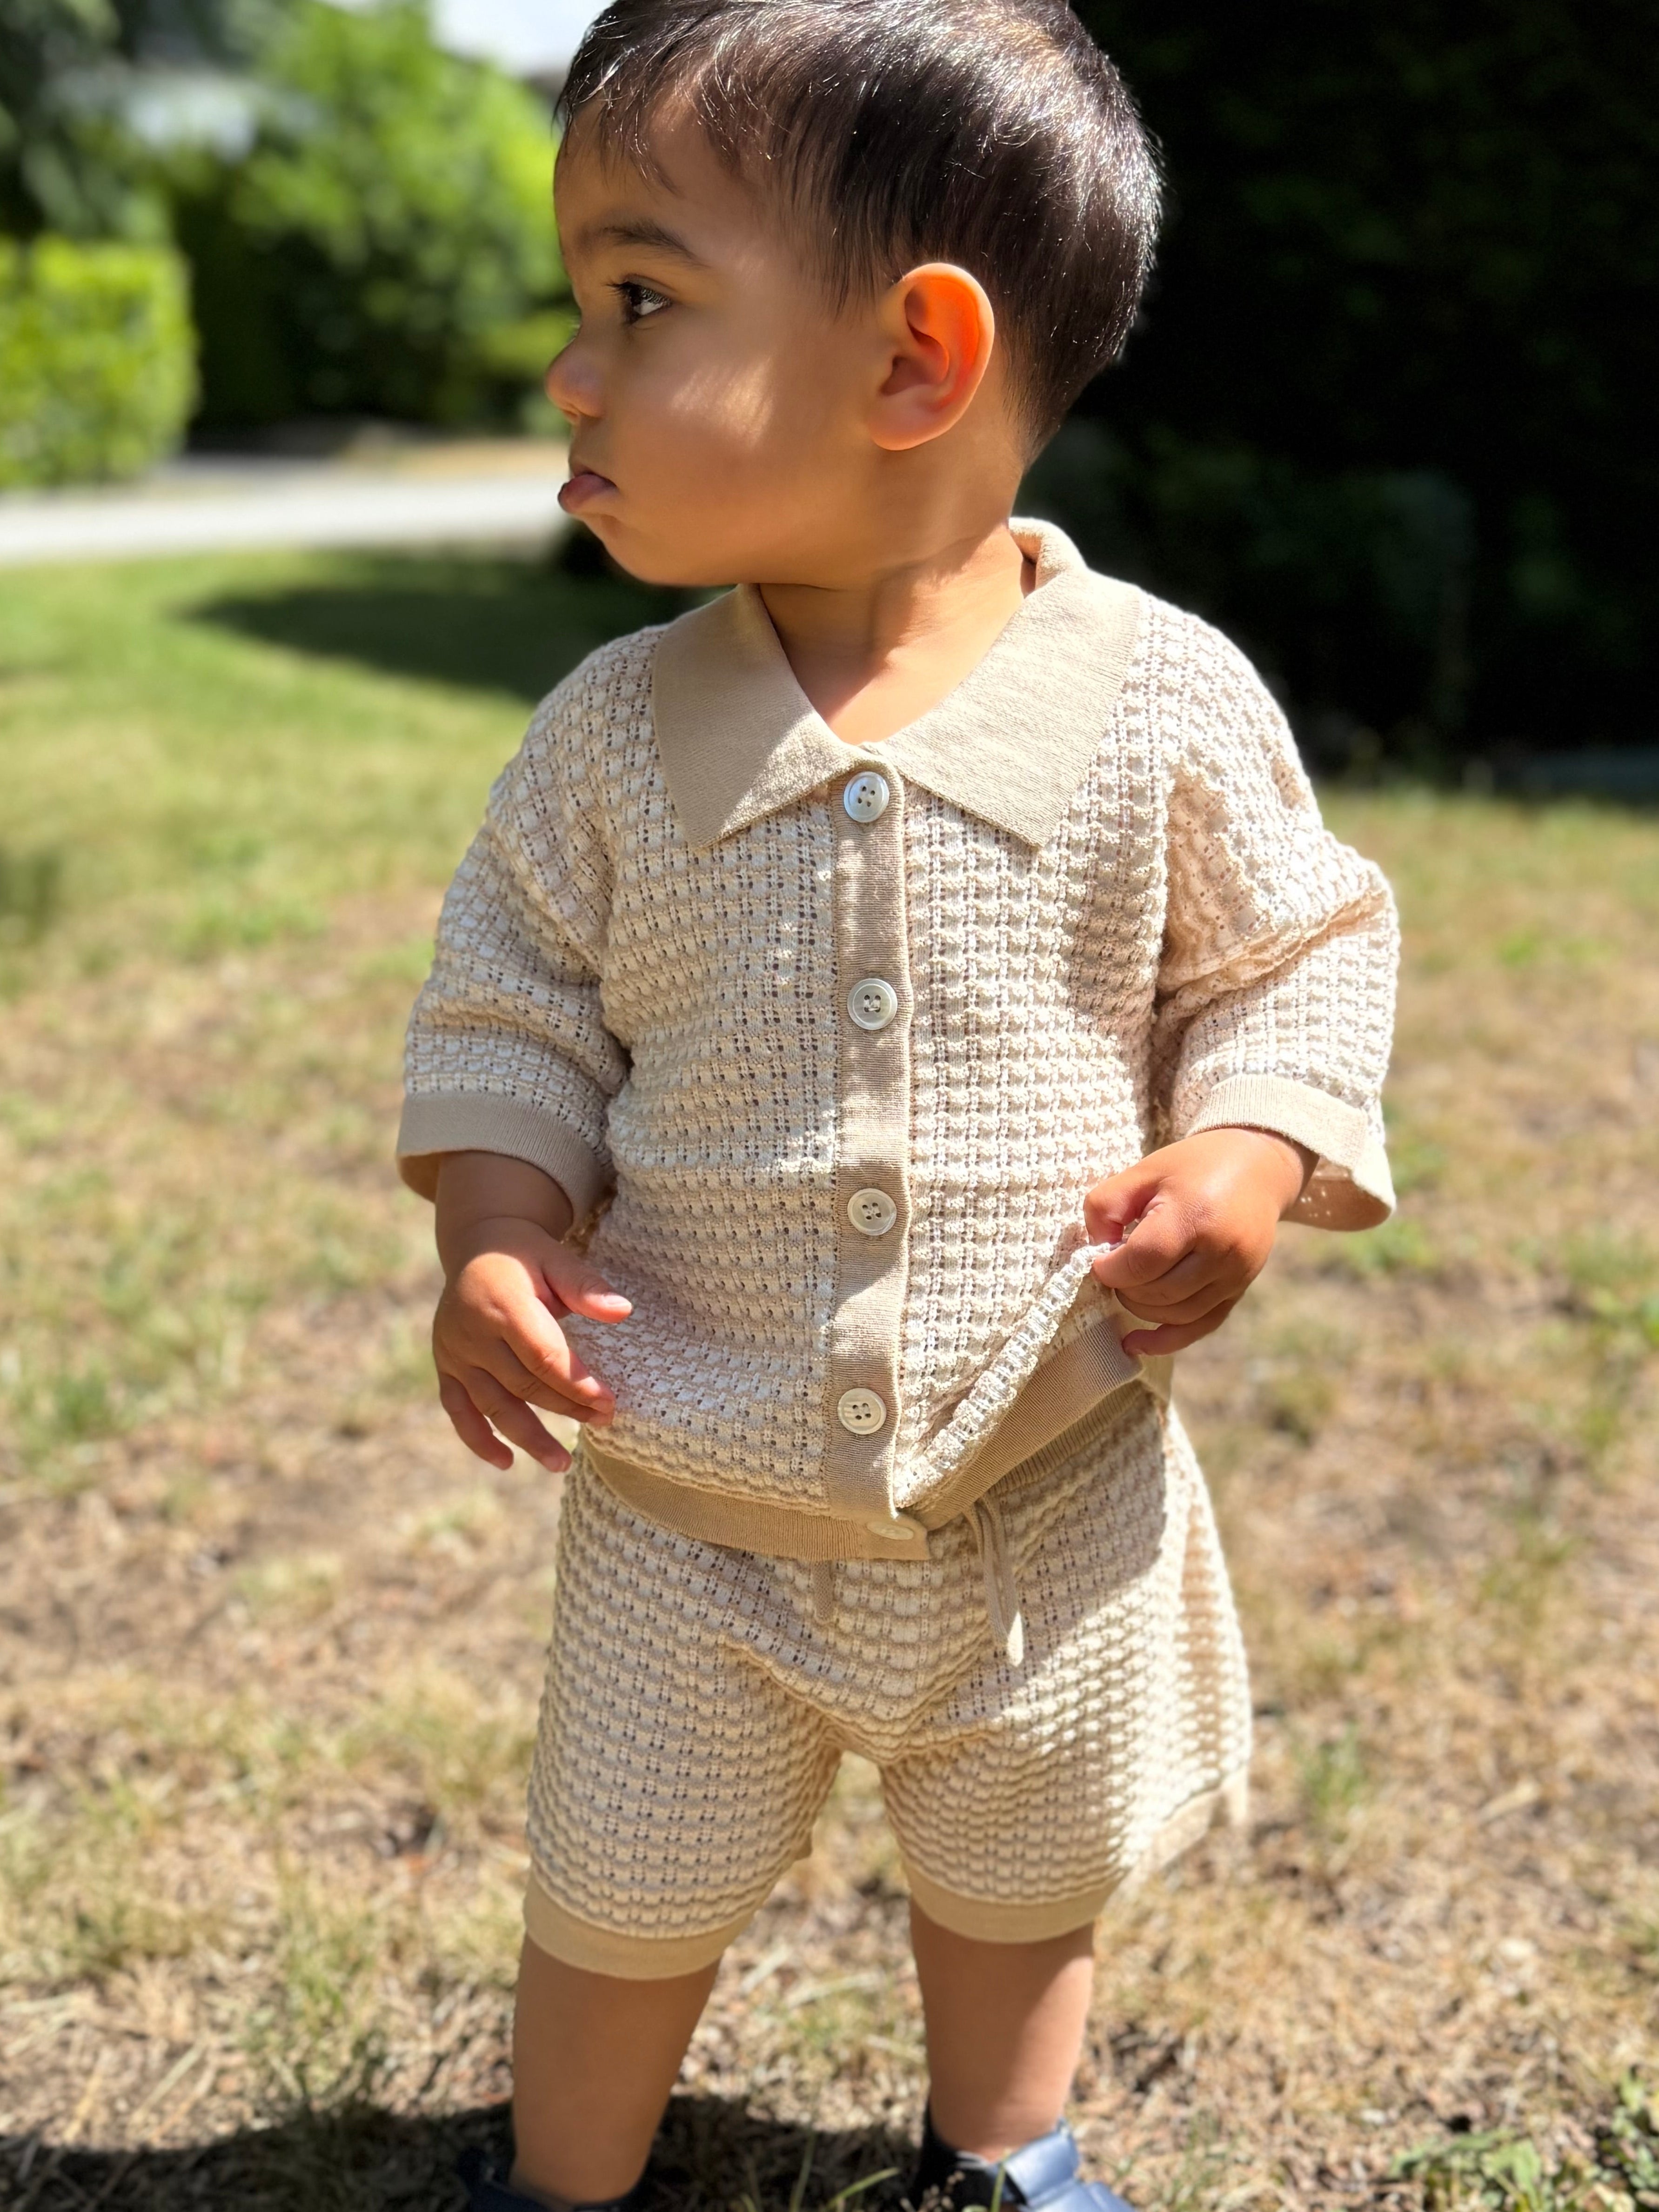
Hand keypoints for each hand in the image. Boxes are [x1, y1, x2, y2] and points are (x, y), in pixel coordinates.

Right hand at [431, 1153, 630, 1473]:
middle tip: (602, 1423)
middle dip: (565, 1408)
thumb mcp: (557, 1259)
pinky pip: (458, 1409)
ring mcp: (453, 1352)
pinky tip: (505, 1462)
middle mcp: (471, 1332)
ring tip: (560, 1464)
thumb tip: (623, 1311)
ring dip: (527, 1438)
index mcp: (502, 1304)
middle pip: (522, 1384)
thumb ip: (586, 1286)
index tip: (608, 1403)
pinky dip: (478, 1439)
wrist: (478, 1246)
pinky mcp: (444, 1365)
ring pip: (492, 1405)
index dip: (576, 1384)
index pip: (543, 1356)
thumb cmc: (527, 1255)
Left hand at [1084, 1127, 1312, 1356]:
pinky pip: (1201, 1327)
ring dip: (1141, 1309)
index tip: (1097, 1258)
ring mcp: (1236, 1276)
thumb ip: (1107, 1205)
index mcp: (1195, 1216)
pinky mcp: (1239, 1290)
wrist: (1256, 1168)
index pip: (1142, 1261)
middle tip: (1114, 1268)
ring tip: (1129, 1285)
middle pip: (1158, 1293)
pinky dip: (1166, 1340)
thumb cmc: (1192, 1167)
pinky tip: (1135, 1344)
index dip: (1109, 1268)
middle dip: (1124, 1287)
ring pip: (1177, 1315)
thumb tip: (1094, 1248)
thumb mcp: (1143, 1171)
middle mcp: (1221, 1252)